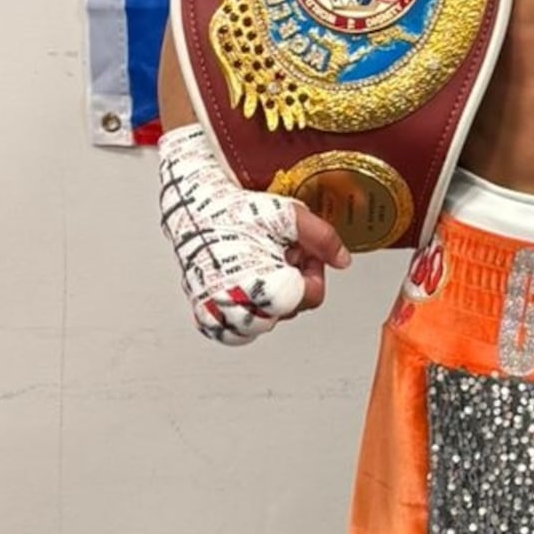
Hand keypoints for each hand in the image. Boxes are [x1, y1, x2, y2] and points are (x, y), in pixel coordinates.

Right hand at [156, 125, 350, 344]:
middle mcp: (243, 311)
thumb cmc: (232, 211)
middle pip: (291, 309)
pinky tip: (243, 276)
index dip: (313, 267)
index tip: (302, 249)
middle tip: (278, 250)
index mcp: (269, 291)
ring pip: (266, 318)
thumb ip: (324, 238)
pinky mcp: (204, 318)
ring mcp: (221, 317)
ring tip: (258, 261)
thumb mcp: (289, 216)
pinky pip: (237, 325)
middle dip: (293, 278)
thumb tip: (342, 259)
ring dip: (270, 293)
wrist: (190, 208)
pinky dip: (246, 305)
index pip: (313, 296)